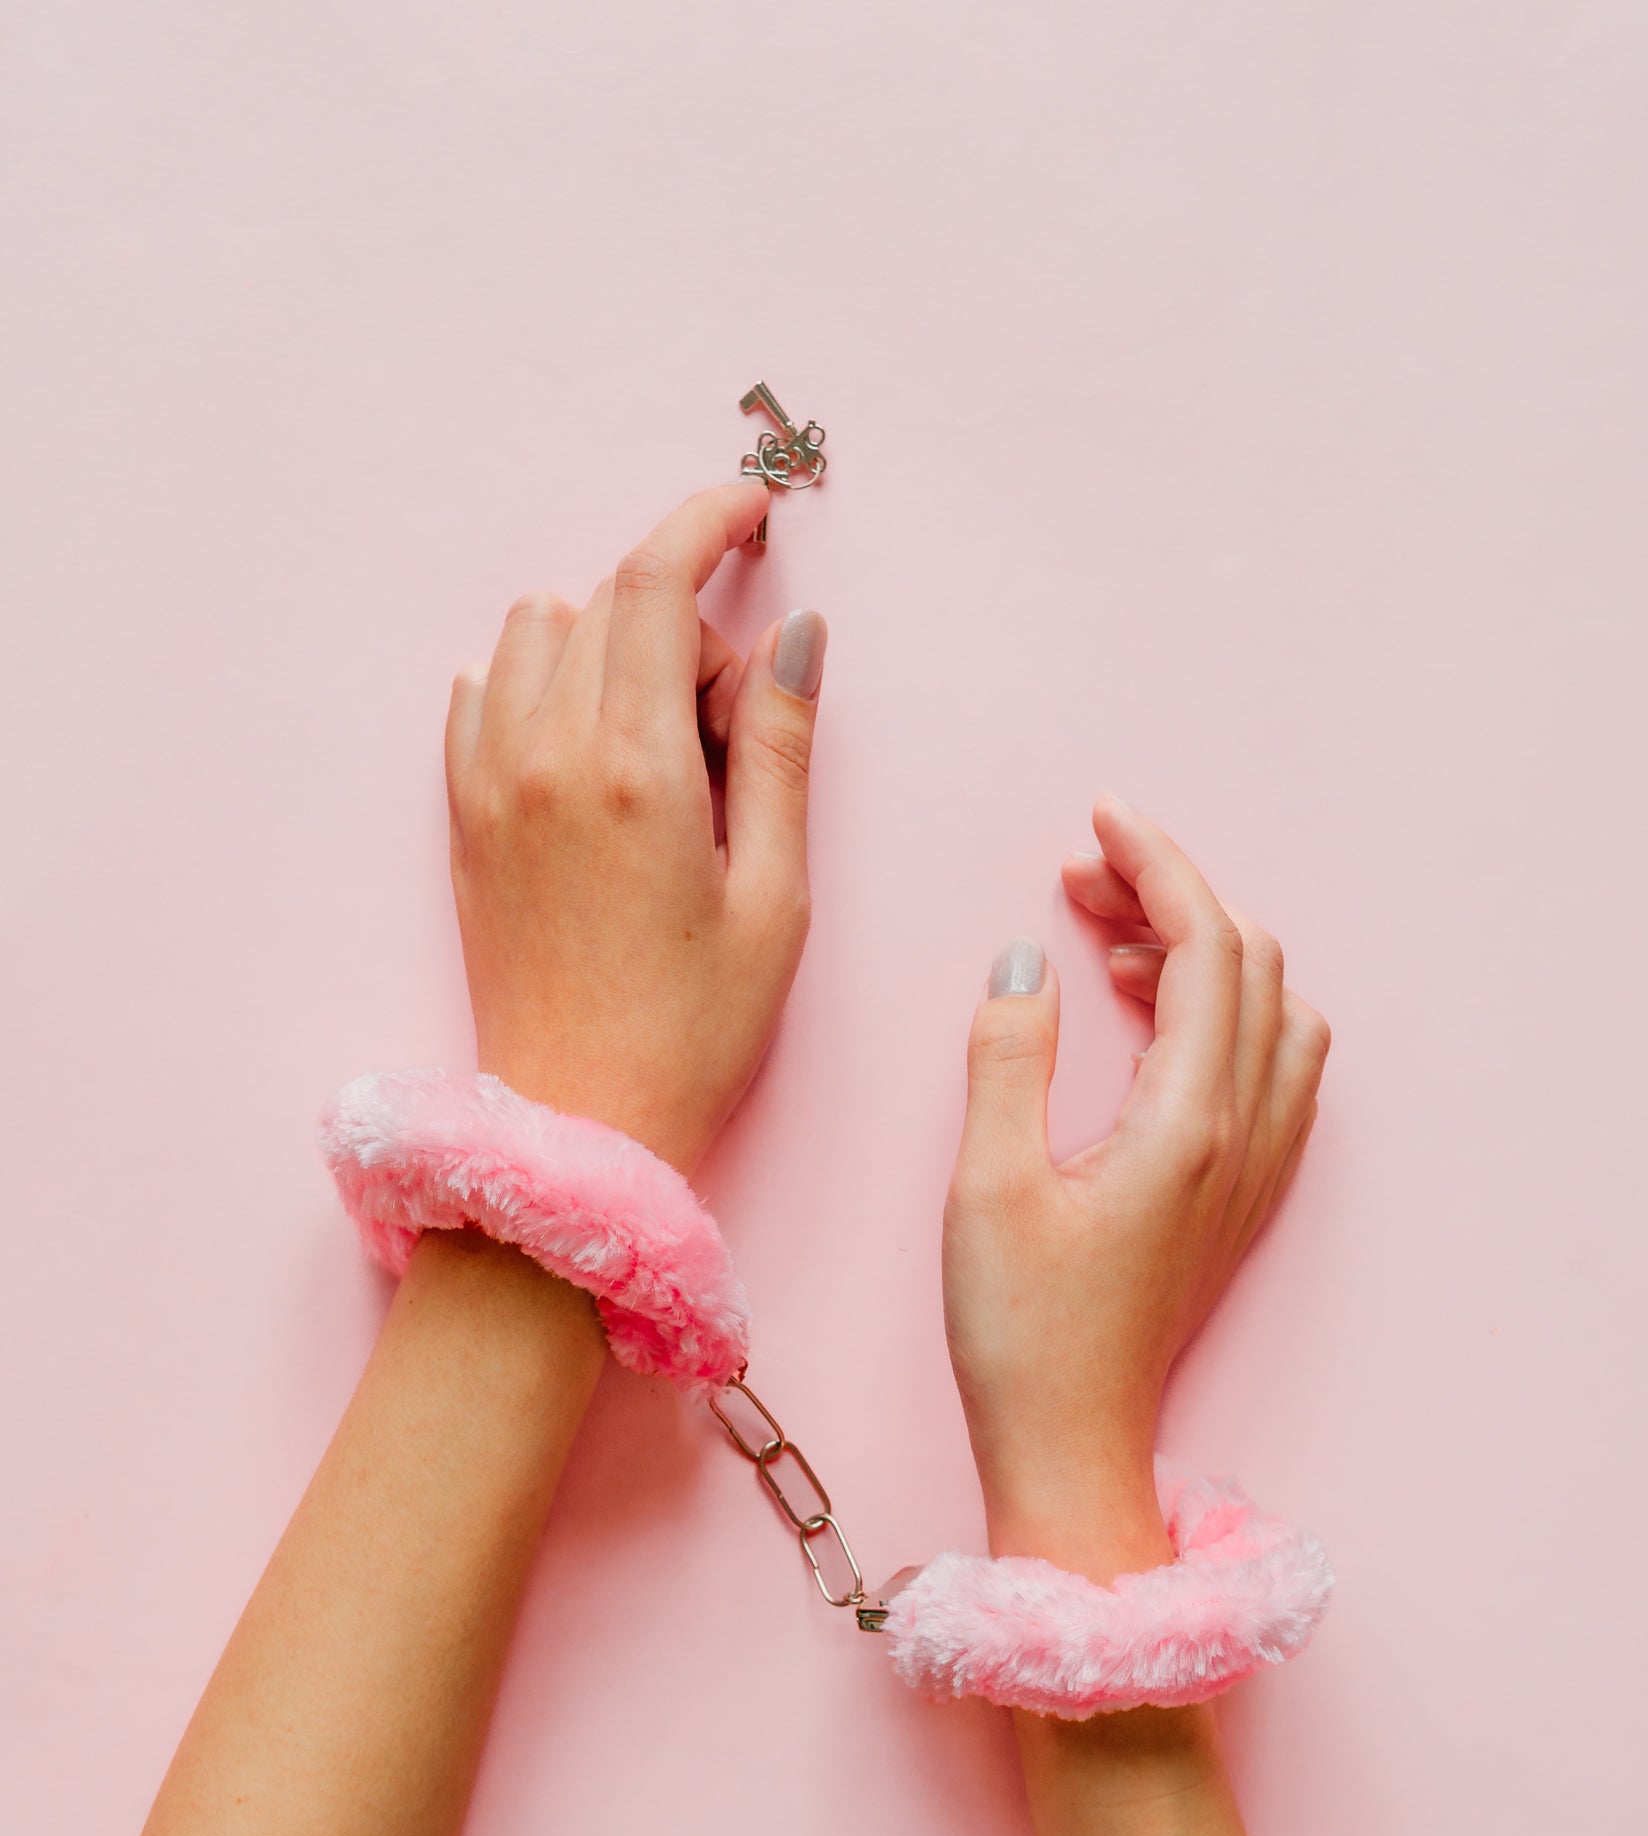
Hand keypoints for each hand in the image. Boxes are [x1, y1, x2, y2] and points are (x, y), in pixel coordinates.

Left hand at [444, 481, 827, 1173]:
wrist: (578, 1126)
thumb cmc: (693, 1029)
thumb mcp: (774, 895)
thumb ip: (783, 749)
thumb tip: (795, 637)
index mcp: (635, 769)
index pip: (655, 583)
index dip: (708, 521)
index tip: (752, 509)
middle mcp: (545, 756)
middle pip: (607, 603)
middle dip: (685, 622)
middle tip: (740, 728)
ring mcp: (490, 784)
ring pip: (538, 633)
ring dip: (611, 647)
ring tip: (666, 747)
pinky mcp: (463, 818)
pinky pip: (483, 693)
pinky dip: (540, 684)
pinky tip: (591, 749)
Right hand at [942, 793, 1329, 1579]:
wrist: (1071, 1445)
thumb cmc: (1021, 1331)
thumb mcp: (986, 1184)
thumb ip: (1008, 1057)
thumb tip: (1027, 961)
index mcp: (1189, 1122)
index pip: (1207, 947)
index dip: (1157, 865)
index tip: (1099, 822)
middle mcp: (1244, 1135)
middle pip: (1248, 964)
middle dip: (1169, 896)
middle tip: (1078, 877)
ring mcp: (1254, 1166)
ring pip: (1269, 1009)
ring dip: (1199, 951)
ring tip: (1102, 944)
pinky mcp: (1239, 1193)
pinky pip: (1268, 1063)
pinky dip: (1219, 1008)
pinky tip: (1144, 1017)